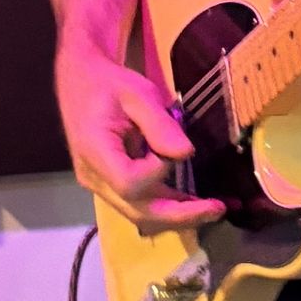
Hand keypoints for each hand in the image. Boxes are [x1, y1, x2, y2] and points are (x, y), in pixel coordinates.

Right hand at [55, 42, 224, 231]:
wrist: (82, 83)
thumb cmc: (109, 84)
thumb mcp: (137, 93)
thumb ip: (159, 124)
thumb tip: (187, 153)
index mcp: (95, 153)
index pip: (130, 182)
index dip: (158, 171)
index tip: (175, 147)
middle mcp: (95, 179)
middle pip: (137, 211)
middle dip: (180, 215)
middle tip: (219, 209)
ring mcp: (102, 186)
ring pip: (140, 214)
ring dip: (178, 216)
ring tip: (215, 210)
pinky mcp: (112, 185)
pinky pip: (140, 204)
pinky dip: (168, 206)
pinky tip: (195, 204)